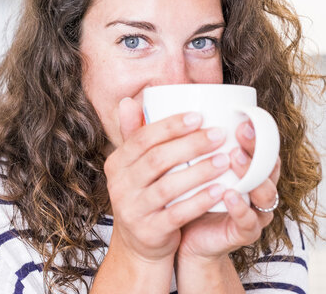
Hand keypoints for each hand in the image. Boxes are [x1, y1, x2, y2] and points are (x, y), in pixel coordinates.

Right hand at [105, 98, 228, 263]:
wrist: (140, 243)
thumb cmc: (144, 195)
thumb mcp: (134, 166)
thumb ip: (135, 135)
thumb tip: (129, 100)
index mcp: (117, 164)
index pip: (141, 139)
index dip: (170, 126)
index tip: (198, 115)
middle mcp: (120, 185)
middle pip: (156, 160)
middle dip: (190, 144)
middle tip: (219, 134)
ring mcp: (132, 210)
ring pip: (168, 186)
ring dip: (199, 171)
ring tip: (226, 159)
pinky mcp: (149, 231)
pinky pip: (177, 213)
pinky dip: (200, 200)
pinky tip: (222, 190)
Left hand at [177, 121, 280, 261]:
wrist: (183, 238)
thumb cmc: (184, 197)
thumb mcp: (181, 166)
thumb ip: (175, 141)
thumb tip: (143, 106)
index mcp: (245, 169)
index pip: (259, 148)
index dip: (255, 132)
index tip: (241, 116)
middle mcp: (255, 188)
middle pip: (266, 165)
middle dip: (255, 147)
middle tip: (240, 131)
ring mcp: (253, 211)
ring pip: (264, 191)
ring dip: (249, 172)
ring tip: (233, 157)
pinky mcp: (244, 232)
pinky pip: (248, 220)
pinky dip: (240, 207)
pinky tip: (228, 194)